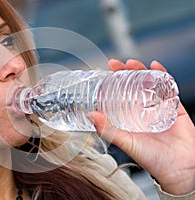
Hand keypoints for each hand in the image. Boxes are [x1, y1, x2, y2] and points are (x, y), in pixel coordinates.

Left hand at [87, 59, 194, 194]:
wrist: (181, 168)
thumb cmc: (153, 160)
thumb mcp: (126, 143)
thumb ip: (109, 130)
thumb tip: (91, 115)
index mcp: (128, 119)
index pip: (115, 97)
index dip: (108, 85)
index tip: (100, 74)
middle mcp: (141, 112)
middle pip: (130, 87)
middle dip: (122, 74)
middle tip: (114, 64)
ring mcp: (157, 107)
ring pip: (147, 84)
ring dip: (140, 71)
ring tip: (131, 63)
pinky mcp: (174, 107)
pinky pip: (168, 87)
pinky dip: (163, 75)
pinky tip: (155, 66)